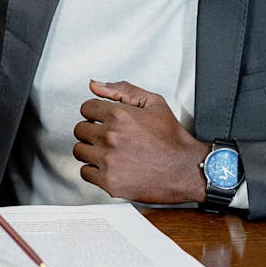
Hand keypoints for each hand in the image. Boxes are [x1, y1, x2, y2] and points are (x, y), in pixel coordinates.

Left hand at [73, 80, 206, 202]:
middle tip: (107, 137)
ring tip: (107, 152)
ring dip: (90, 150)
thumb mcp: (153, 103)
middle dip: (92, 131)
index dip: (95, 113)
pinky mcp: (109, 181)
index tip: (101, 120)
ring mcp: (108, 160)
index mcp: (119, 115)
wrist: (186, 169)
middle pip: (80, 129)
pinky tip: (108, 166)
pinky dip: (94, 170)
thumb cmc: (172, 139)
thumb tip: (95, 85)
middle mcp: (111, 137)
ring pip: (79, 151)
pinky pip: (85, 173)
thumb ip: (122, 90)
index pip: (86, 108)